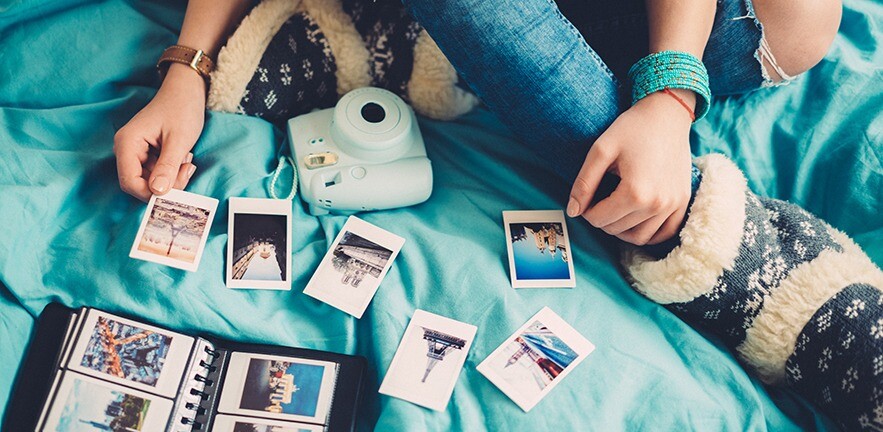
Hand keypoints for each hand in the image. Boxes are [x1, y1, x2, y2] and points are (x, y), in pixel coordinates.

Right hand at [113, 63, 206, 200]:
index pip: (129, 181)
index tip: (173, 193)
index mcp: (127, 143)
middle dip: (165, 185)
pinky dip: (172, 172)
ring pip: (151, 181)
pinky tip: (183, 158)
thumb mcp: (179, 140)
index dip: (148, 193)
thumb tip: (158, 192)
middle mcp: (127, 149)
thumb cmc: (182, 109)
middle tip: (186, 169)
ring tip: (186, 159)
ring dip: (172, 178)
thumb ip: (167, 167)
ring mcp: (136, 153)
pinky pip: (157, 174)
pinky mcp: (147, 155)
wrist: (186, 92)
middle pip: (139, 184)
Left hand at [566, 89, 694, 244]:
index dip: (586, 210)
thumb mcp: (600, 151)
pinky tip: (635, 220)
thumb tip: (573, 211)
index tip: (587, 195)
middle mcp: (657, 204)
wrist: (667, 114)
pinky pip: (664, 233)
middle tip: (599, 198)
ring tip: (614, 210)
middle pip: (617, 229)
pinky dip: (647, 232)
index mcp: (635, 192)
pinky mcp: (682, 202)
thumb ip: (584, 183)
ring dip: (622, 230)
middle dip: (602, 218)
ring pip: (639, 237)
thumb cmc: (632, 128)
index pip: (599, 219)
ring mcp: (673, 205)